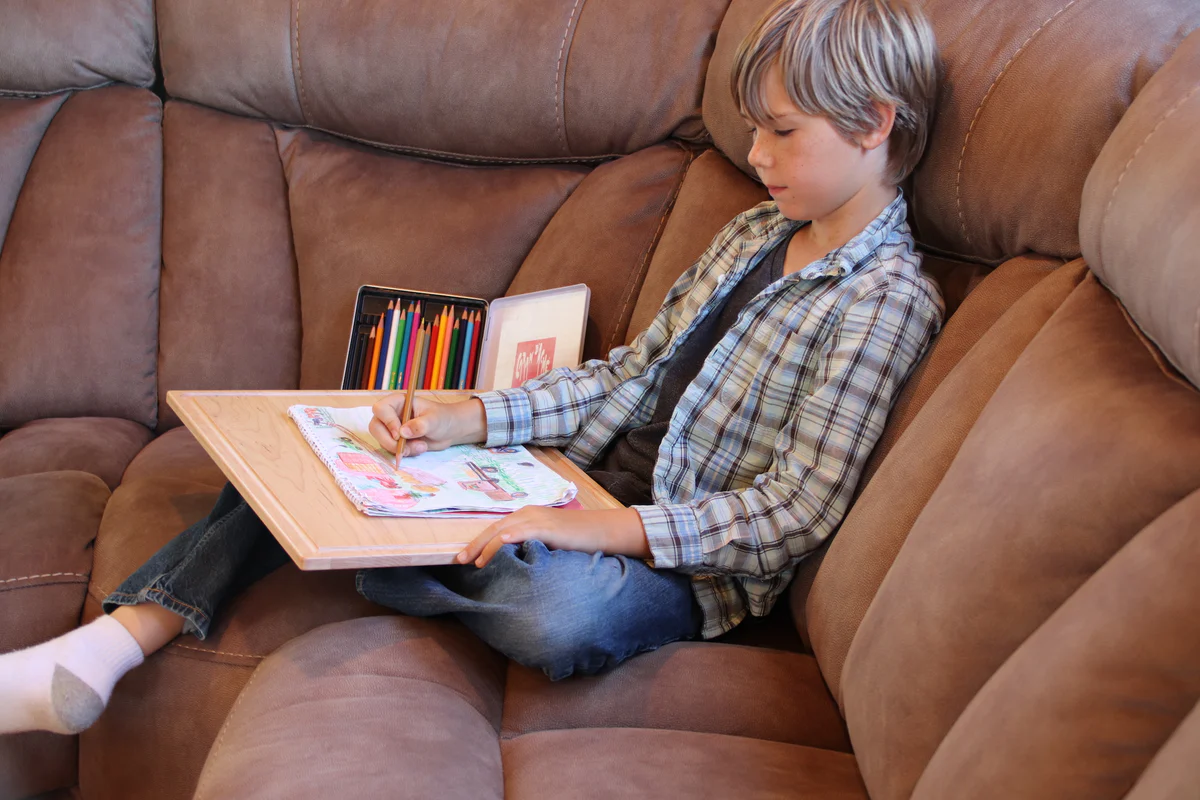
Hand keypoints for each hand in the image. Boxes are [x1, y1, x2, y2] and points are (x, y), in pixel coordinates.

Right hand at [370, 395, 486, 456]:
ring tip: (421, 446)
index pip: (380, 409)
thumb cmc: (443, 418)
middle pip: (375, 427)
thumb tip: (402, 433)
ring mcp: (392, 429)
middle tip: (404, 448)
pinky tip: (420, 448)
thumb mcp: (434, 420)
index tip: (399, 434)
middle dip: (389, 441)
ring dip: (400, 449)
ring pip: (382, 441)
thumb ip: (420, 425)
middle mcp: (391, 414)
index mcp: (398, 402)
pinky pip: (391, 450)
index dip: (387, 422)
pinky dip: (405, 453)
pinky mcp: (396, 441)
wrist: (450, 430)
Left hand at [458, 506, 650, 566]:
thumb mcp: (549, 543)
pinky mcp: (544, 526)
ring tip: (472, 562)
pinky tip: (493, 551)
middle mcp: (527, 513)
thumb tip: (514, 564)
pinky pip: (518, 533)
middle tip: (458, 561)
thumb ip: (531, 547)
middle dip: (474, 544)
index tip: (465, 557)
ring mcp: (535, 518)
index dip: (479, 542)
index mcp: (527, 516)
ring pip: (501, 530)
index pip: (496, 529)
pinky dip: (503, 542)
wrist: (602, 530)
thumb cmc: (578, 540)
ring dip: (484, 546)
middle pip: (492, 528)